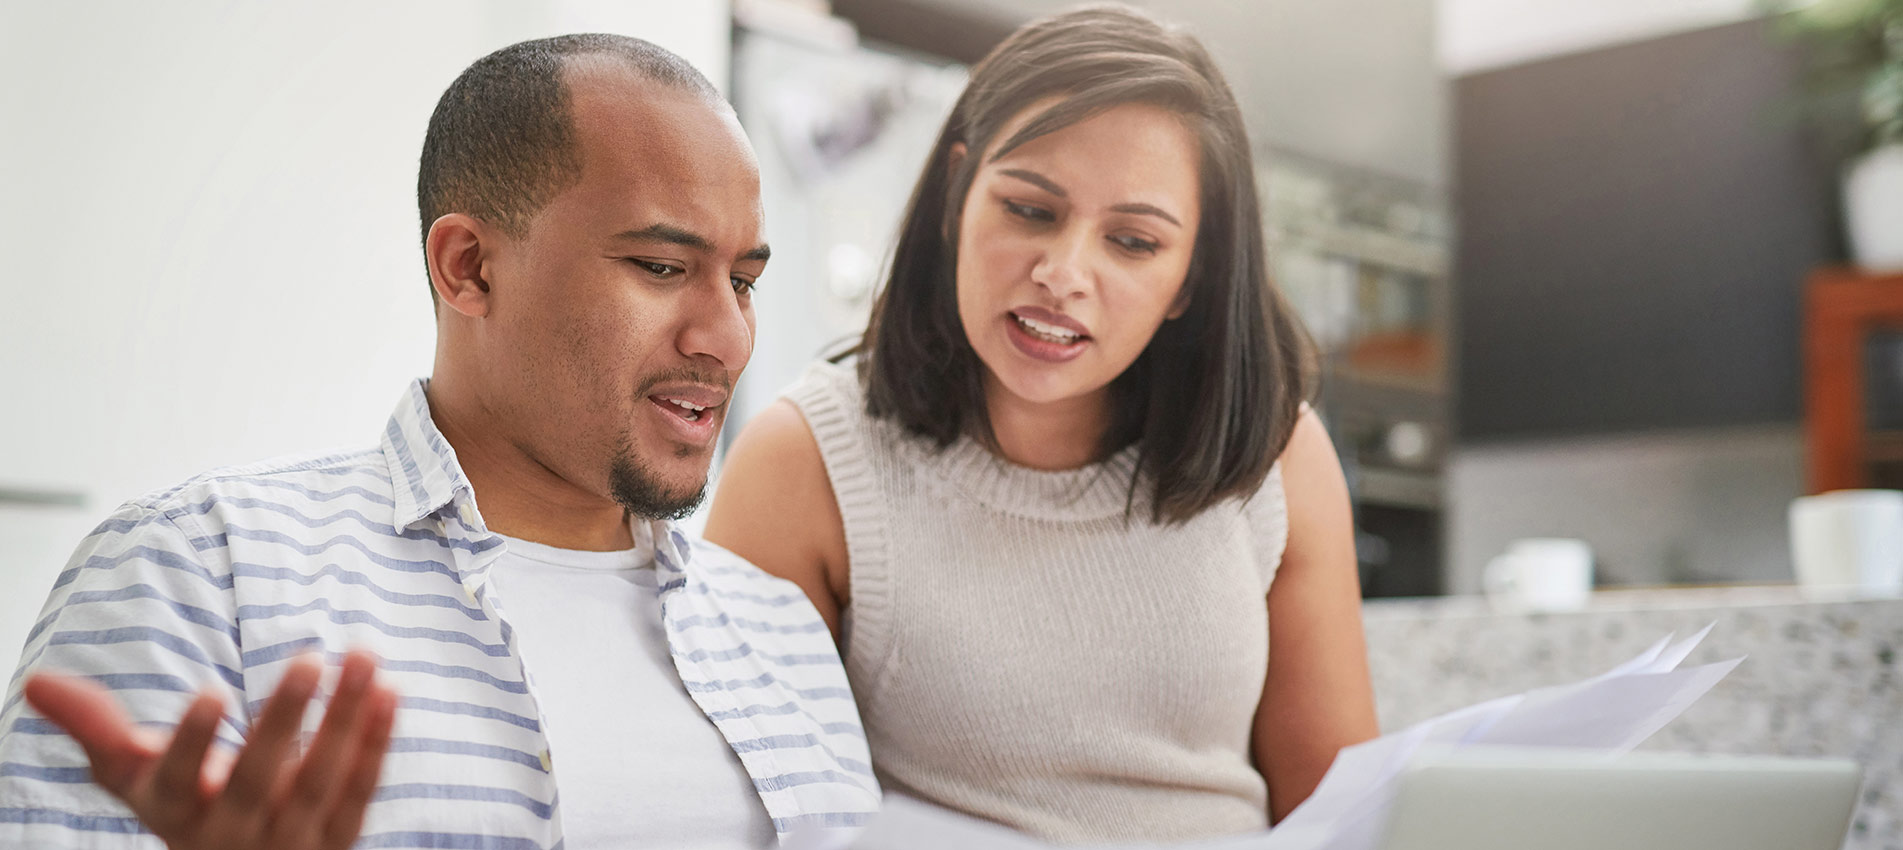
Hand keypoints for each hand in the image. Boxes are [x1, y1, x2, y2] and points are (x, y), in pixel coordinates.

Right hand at [22, 649, 396, 849]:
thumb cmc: (184, 808)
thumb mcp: (134, 776)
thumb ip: (94, 728)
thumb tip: (37, 682)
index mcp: (177, 813)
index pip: (180, 780)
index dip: (193, 740)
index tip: (209, 692)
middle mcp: (233, 831)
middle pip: (260, 777)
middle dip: (285, 720)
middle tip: (308, 658)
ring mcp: (290, 838)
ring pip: (321, 779)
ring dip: (345, 718)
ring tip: (363, 656)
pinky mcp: (337, 837)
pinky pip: (360, 790)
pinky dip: (376, 743)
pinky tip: (388, 691)